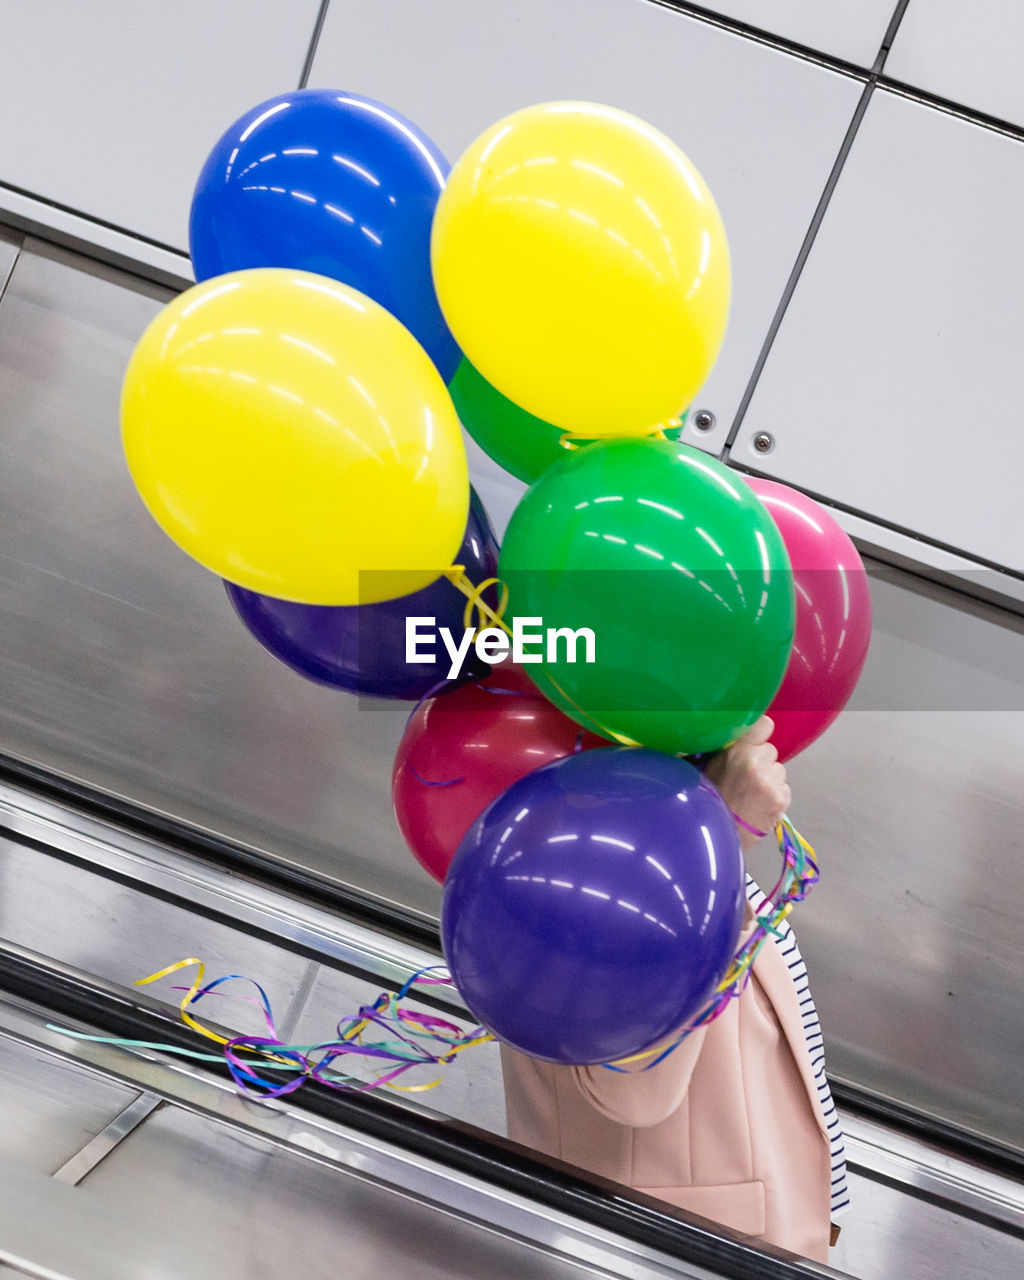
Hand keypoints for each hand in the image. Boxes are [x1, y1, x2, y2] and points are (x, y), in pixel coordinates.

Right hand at [704, 716, 789, 848]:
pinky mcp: (782, 798)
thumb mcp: (711, 767)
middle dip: (762, 761)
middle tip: (747, 777)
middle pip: (771, 750)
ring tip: (753, 794)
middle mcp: (757, 762)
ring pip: (778, 770)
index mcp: (737, 751)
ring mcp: (772, 781)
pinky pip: (784, 788)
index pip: (765, 725)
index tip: (755, 742)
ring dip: (769, 779)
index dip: (760, 734)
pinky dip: (775, 794)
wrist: (720, 835)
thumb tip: (743, 737)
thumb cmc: (711, 800)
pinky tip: (760, 804)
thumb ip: (730, 750)